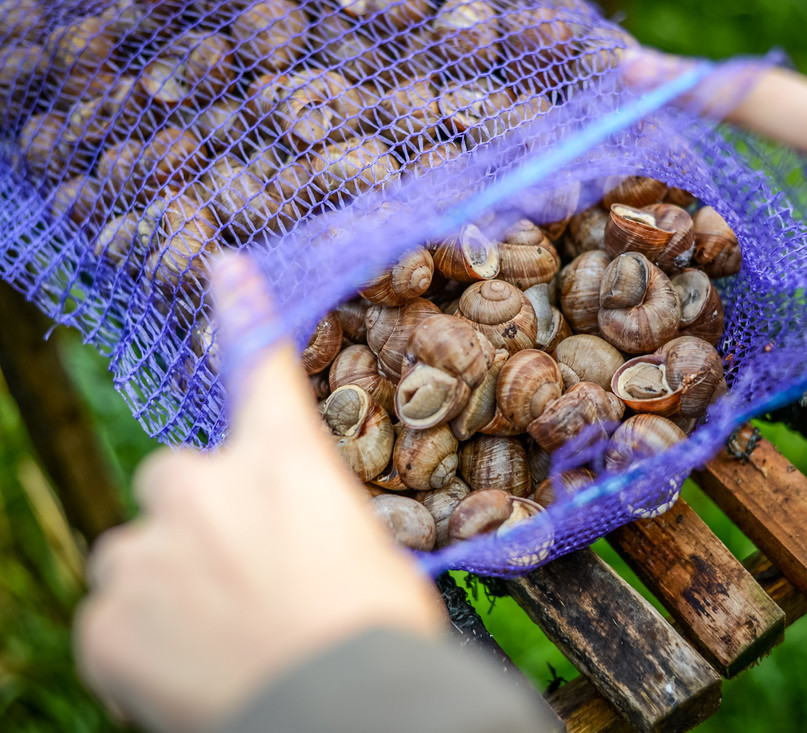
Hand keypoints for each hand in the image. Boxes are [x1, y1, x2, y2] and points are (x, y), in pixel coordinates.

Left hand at [74, 254, 445, 732]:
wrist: (338, 709)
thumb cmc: (376, 633)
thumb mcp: (368, 557)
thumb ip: (313, 526)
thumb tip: (296, 542)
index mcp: (281, 462)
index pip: (259, 366)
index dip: (243, 312)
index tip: (225, 267)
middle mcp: (202, 486)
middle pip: (177, 477)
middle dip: (197, 517)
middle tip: (240, 577)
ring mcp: (146, 550)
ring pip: (140, 551)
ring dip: (170, 580)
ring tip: (221, 636)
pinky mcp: (107, 619)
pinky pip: (115, 617)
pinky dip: (143, 641)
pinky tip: (189, 671)